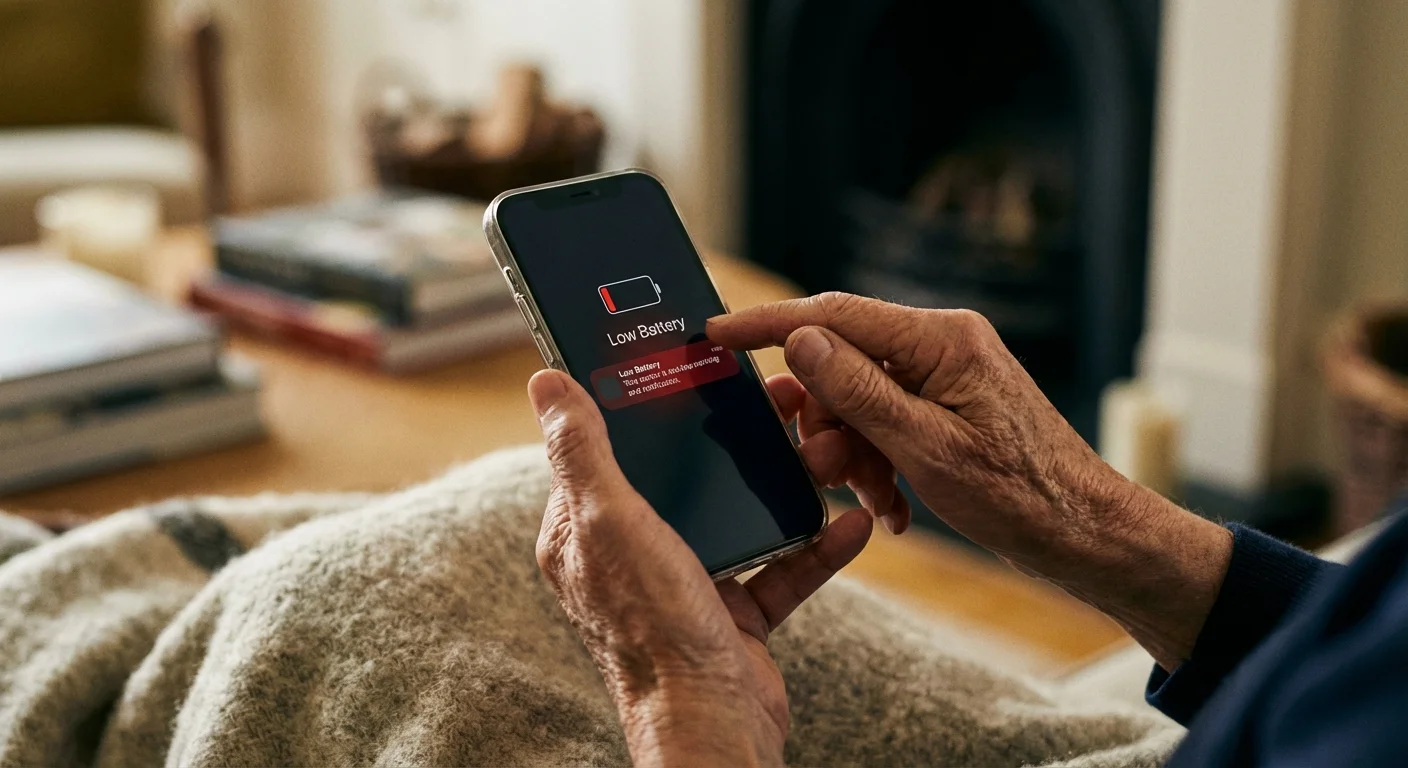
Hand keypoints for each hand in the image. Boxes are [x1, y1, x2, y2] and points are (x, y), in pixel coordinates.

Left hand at [528, 369, 872, 766]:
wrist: (713, 721)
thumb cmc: (653, 625)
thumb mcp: (610, 522)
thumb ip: (582, 451)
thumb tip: (546, 382)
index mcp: (586, 535)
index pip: (608, 453)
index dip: (646, 410)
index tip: (689, 369)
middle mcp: (632, 559)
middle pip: (685, 480)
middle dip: (733, 440)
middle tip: (777, 398)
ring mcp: (687, 586)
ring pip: (740, 517)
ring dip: (783, 485)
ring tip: (823, 446)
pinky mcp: (736, 615)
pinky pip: (781, 569)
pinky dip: (816, 546)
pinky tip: (850, 521)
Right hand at [707, 293, 1232, 668]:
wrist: (1085, 535)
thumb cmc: (1020, 495)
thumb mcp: (926, 448)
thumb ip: (858, 391)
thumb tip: (800, 340)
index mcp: (940, 340)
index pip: (834, 314)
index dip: (767, 325)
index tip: (715, 334)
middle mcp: (941, 347)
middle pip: (841, 363)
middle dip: (822, 420)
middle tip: (819, 467)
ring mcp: (944, 379)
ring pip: (859, 402)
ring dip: (849, 451)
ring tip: (868, 495)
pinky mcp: (946, 410)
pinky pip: (886, 424)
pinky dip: (876, 464)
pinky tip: (889, 506)